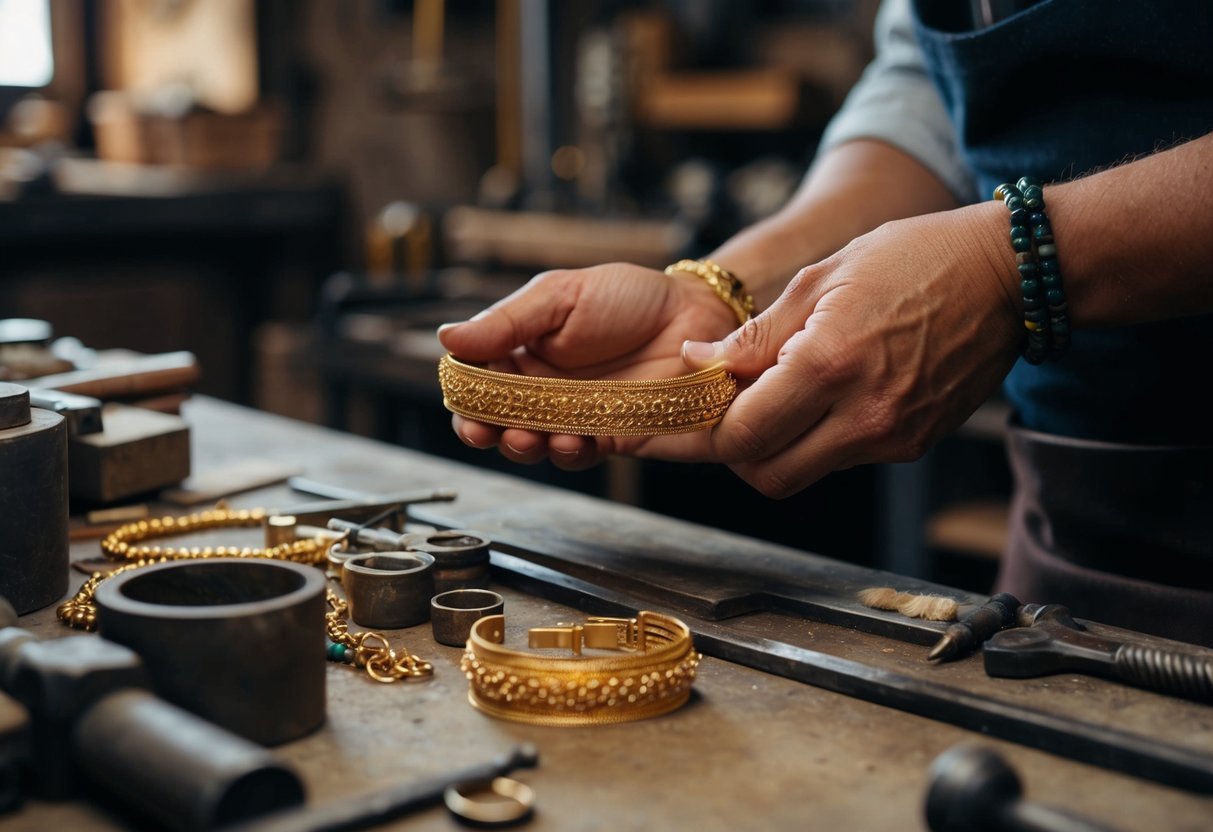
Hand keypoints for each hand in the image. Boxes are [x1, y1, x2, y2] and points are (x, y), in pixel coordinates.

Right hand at [437, 261, 739, 468]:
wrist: (697, 314)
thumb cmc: (630, 297)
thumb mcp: (561, 295)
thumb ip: (508, 321)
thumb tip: (448, 336)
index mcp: (521, 350)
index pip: (477, 380)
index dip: (464, 397)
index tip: (464, 403)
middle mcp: (542, 388)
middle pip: (496, 421)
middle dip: (485, 431)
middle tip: (487, 431)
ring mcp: (573, 415)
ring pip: (532, 443)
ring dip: (522, 446)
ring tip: (527, 437)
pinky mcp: (608, 436)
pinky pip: (577, 454)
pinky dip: (566, 453)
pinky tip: (567, 441)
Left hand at [683, 203, 1020, 496]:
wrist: (1009, 274)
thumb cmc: (911, 259)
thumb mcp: (822, 278)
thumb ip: (755, 334)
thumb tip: (697, 361)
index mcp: (830, 364)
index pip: (743, 435)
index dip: (712, 426)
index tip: (707, 400)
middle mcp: (863, 415)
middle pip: (768, 476)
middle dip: (741, 451)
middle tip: (738, 410)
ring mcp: (894, 437)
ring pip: (806, 471)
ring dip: (782, 445)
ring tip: (787, 392)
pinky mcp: (916, 444)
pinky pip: (846, 458)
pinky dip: (823, 437)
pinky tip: (833, 392)